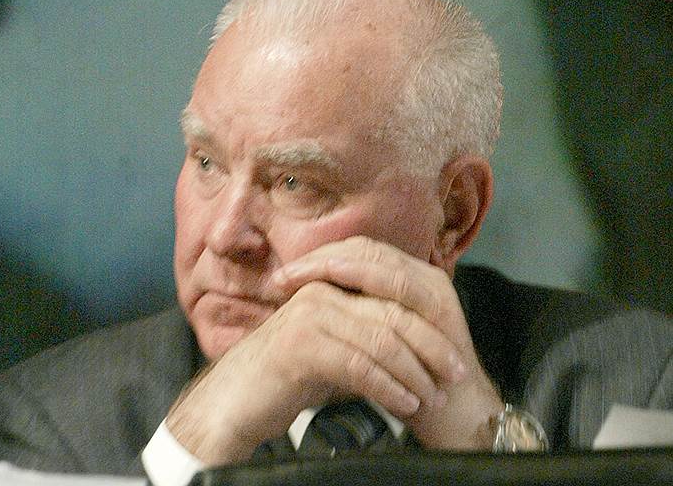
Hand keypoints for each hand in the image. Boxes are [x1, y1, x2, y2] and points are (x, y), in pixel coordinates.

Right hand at [165, 236, 497, 463]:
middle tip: (454, 377)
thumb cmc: (287, 377)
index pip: (392, 294)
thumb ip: (365, 335)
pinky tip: (403, 405)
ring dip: (413, 373)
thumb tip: (416, 344)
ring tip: (429, 398)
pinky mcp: (300, 345)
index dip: (427, 325)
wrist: (237, 399)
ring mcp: (310, 315)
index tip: (454, 356)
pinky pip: (359, 366)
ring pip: (381, 340)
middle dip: (431, 348)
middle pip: (393, 314)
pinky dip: (388, 388)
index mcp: (330, 285)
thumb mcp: (333, 347)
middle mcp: (320, 292)